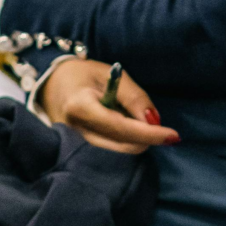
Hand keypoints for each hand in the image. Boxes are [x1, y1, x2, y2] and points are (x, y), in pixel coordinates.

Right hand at [36, 57, 177, 153]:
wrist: (52, 84)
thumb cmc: (84, 75)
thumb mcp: (111, 74)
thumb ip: (133, 97)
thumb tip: (154, 121)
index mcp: (80, 106)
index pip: (121, 128)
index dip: (149, 133)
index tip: (173, 136)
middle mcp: (75, 131)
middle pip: (122, 146)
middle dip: (146, 137)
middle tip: (152, 119)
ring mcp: (74, 144)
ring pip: (118, 151)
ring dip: (135, 139)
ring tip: (130, 116)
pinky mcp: (77, 150)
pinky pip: (109, 151)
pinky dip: (124, 140)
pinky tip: (121, 125)